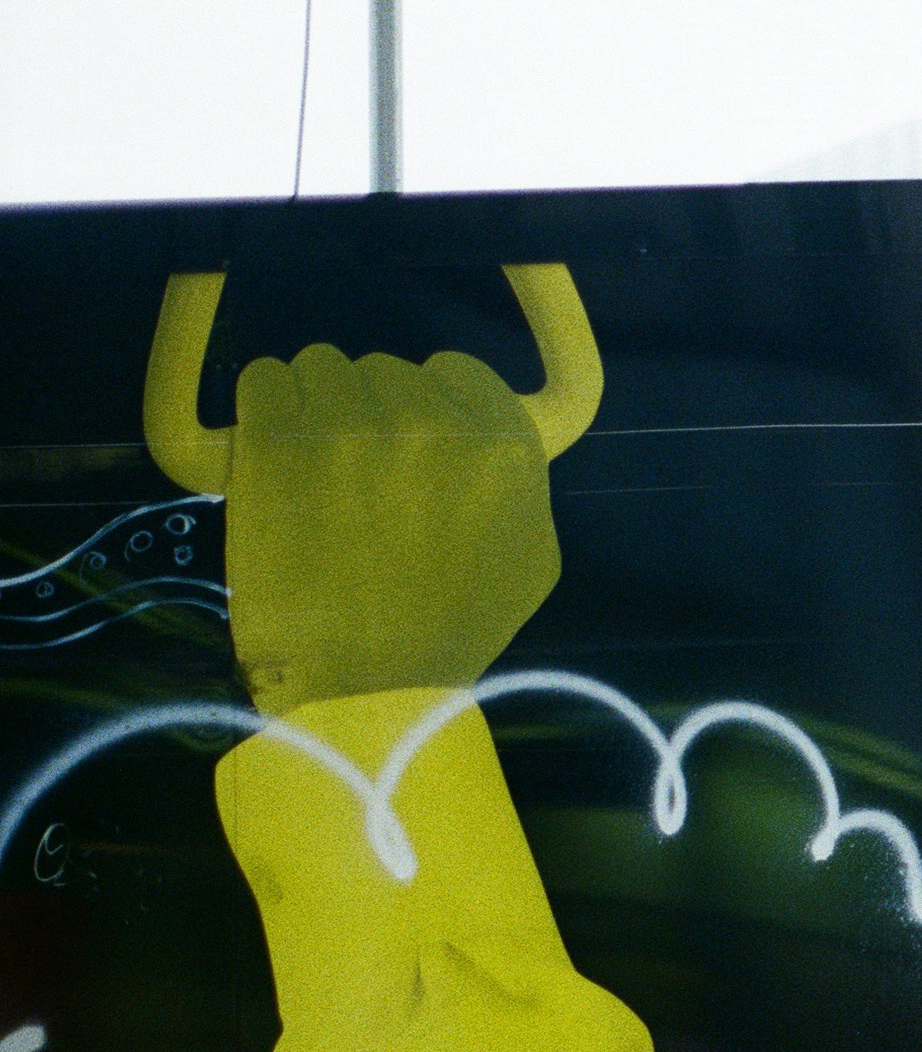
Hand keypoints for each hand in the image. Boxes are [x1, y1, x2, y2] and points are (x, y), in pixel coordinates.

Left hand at [222, 343, 560, 714]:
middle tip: (360, 473)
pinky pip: (265, 379)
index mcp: (501, 447)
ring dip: (315, 407)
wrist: (368, 684)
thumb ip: (520, 490)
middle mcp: (430, 422)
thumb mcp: (527, 563)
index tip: (413, 446)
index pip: (456, 373)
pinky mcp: (276, 439)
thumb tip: (490, 447)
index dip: (431, 406)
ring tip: (312, 468)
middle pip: (384, 369)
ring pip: (322, 367)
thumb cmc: (453, 631)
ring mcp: (349, 427)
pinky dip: (264, 408)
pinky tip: (273, 454)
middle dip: (370, 412)